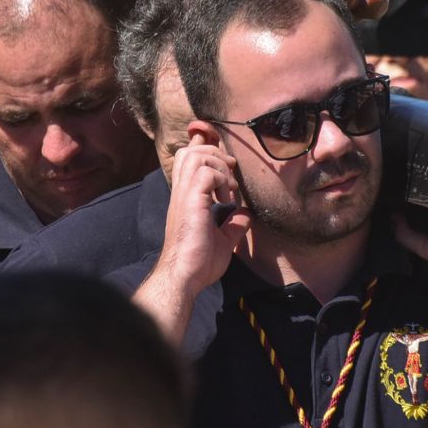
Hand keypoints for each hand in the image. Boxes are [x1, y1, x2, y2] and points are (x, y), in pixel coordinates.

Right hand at [152, 136, 251, 295]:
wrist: (185, 277)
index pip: (188, 159)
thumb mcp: (223, 240)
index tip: (227, 164)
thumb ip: (233, 225)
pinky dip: (221, 180)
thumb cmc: (198, 262)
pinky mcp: (191, 202)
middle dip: (215, 154)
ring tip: (229, 187)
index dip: (206, 150)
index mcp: (186, 198)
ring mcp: (184, 195)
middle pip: (190, 151)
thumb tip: (245, 214)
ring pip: (196, 155)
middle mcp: (181, 192)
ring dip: (218, 165)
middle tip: (231, 174)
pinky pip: (206, 173)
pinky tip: (226, 199)